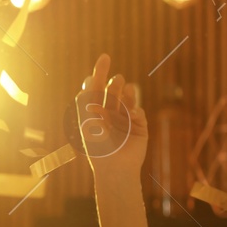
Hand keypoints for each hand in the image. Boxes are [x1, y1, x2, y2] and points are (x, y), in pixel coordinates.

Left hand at [76, 52, 148, 173]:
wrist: (114, 168)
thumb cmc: (97, 146)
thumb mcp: (89, 122)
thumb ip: (88, 102)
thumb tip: (87, 80)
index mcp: (93, 114)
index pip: (95, 90)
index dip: (98, 75)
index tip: (104, 58)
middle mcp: (109, 115)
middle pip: (112, 93)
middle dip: (114, 84)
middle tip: (116, 78)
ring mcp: (125, 121)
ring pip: (127, 101)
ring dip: (126, 92)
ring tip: (125, 85)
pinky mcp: (139, 128)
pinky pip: (139, 114)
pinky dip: (136, 111)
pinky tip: (134, 113)